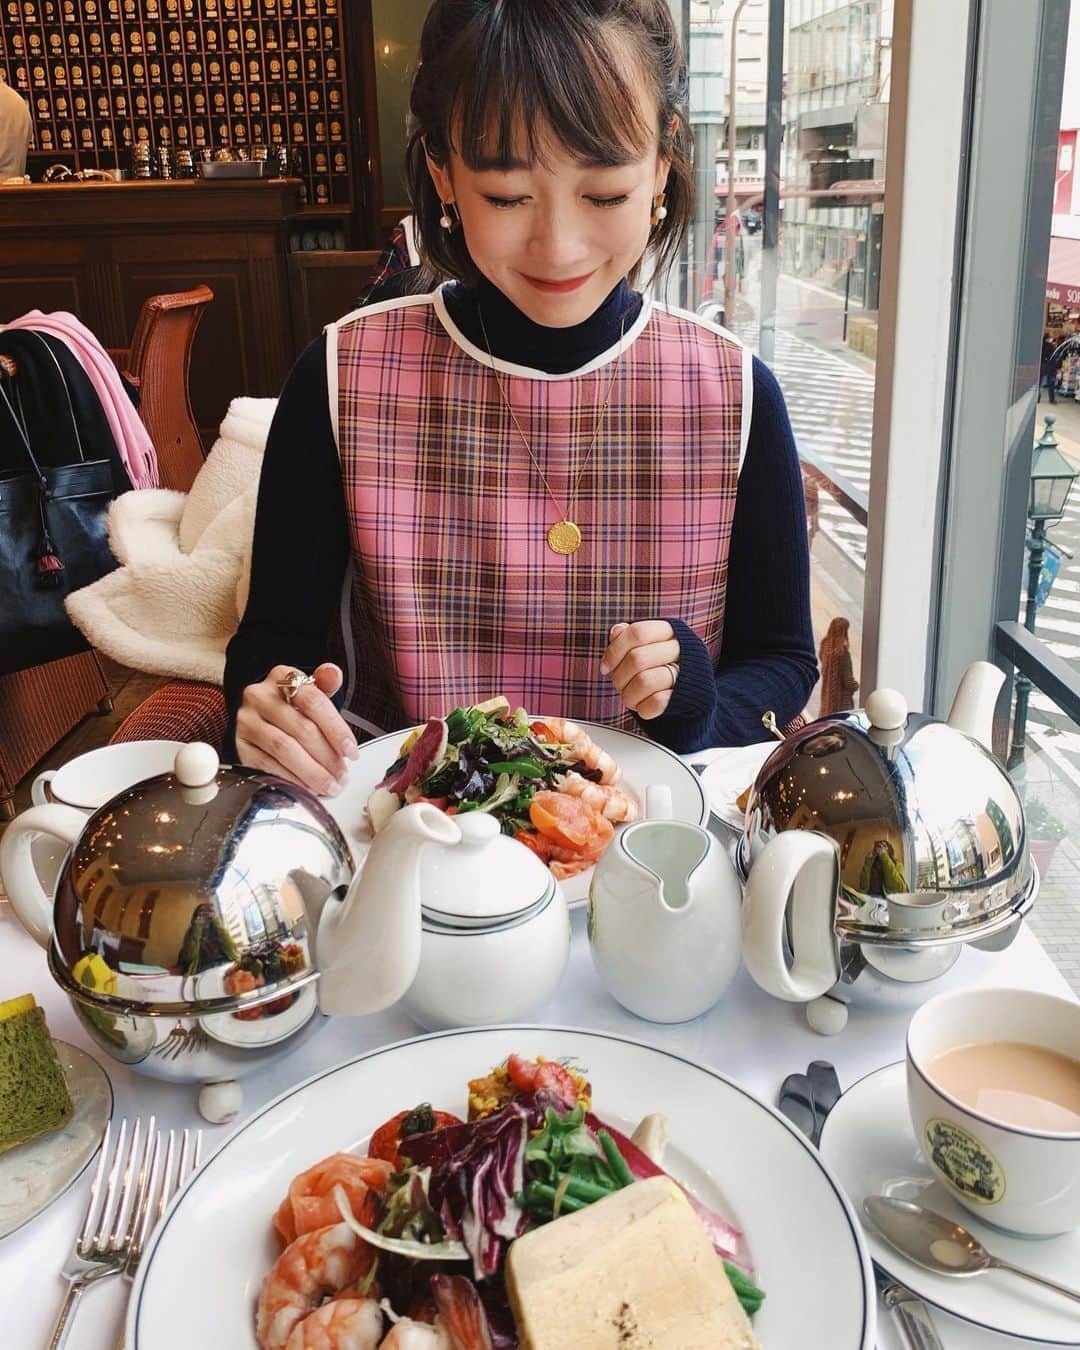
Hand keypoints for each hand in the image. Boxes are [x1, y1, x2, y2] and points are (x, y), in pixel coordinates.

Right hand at [235, 662, 357, 794]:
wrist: (258, 715)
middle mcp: (259, 696)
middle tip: (342, 775)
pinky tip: (307, 788)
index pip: (314, 702)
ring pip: (284, 749)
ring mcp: (246, 721)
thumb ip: (325, 684)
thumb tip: (333, 673)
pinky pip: (266, 765)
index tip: (352, 752)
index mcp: (281, 677)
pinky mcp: (238, 745)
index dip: (337, 729)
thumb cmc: (291, 706)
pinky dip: (290, 779)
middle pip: (301, 728)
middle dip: (327, 757)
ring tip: (329, 785)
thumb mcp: (309, 690)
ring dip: (311, 772)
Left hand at [600, 621, 680, 719]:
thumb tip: (616, 632)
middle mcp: (681, 649)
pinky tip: (643, 706)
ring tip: (630, 697)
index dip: (614, 650)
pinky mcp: (686, 697)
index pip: (637, 633)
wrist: (694, 693)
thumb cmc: (663, 665)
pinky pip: (657, 702)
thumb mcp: (648, 646)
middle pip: (637, 658)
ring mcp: (685, 673)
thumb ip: (630, 638)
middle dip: (619, 676)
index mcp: (670, 631)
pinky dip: (643, 708)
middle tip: (619, 685)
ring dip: (628, 694)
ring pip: (644, 681)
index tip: (605, 667)